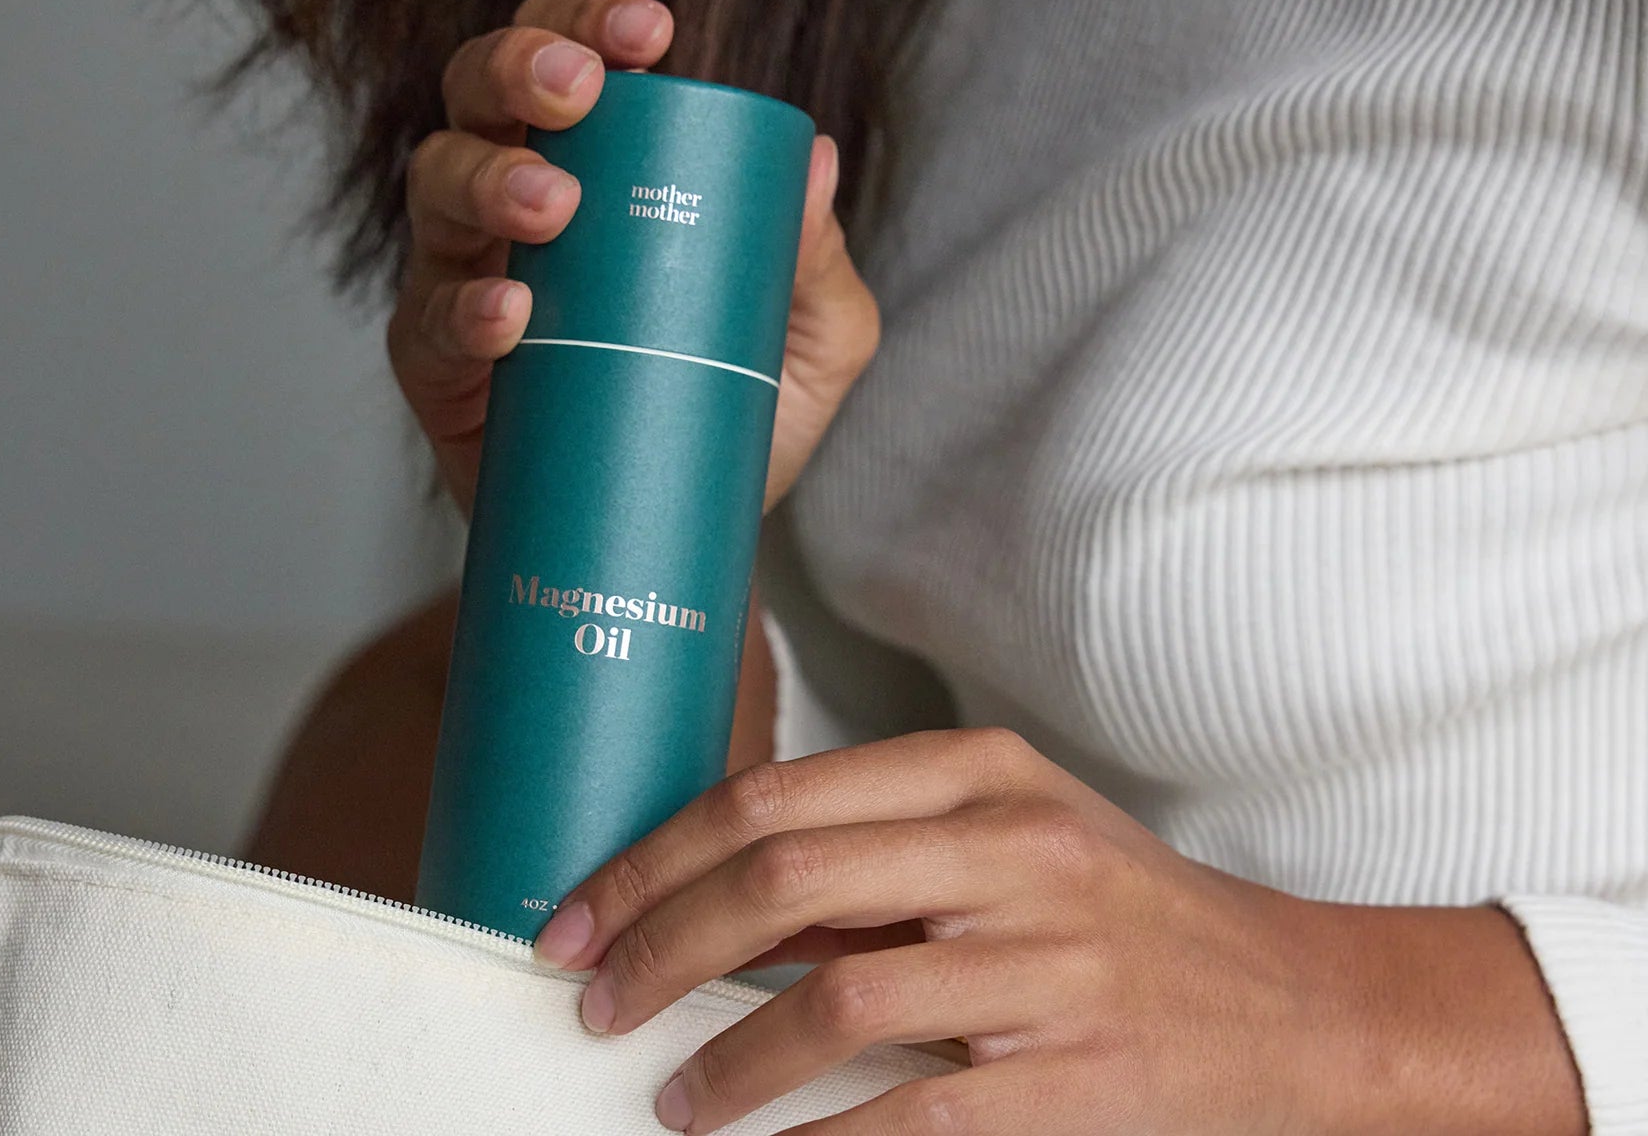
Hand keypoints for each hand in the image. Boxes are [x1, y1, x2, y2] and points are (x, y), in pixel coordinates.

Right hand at [386, 0, 879, 519]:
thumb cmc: (728, 418)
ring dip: (487, 179)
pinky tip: (508, 310)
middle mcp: (512, 198)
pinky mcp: (434, 365)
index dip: (588, 20)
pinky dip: (462, 307)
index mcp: (594, 165)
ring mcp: (464, 275)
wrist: (676, 545)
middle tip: (578, 91)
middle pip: (478, 93)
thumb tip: (818, 161)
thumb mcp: (808, 343)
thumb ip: (814, 264)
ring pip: (435, 185)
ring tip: (554, 208)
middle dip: (518, 68)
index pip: (569, 59)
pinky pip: (425, 319)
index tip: (653, 32)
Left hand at [530, 730, 1586, 1135]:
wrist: (1293, 1003)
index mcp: (977, 771)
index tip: (581, 916)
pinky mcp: (1077, 1074)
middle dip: (659, 941)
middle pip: (785, 876)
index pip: (774, 797)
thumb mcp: (1007, 837)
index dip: (657, 859)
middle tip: (591, 999)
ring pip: (837, 997)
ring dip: (727, 1056)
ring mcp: (1049, 958)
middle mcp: (1009, 847)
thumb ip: (874, 855)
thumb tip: (712, 904)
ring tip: (672, 1094)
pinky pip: (915, 1114)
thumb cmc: (1122, 910)